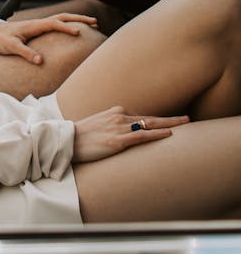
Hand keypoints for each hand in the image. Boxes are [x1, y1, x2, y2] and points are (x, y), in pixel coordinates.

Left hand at [0, 13, 98, 64]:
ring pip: (62, 19)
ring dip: (76, 20)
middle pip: (62, 17)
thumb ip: (25, 53)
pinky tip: (77, 30)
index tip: (79, 33)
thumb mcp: (11, 47)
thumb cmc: (2, 39)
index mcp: (34, 26)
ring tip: (91, 24)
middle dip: (79, 19)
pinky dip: (70, 24)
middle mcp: (39, 23)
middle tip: (95, 22)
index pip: (54, 24)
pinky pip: (58, 24)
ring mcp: (40, 25)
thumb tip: (40, 61)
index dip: (66, 28)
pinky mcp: (40, 29)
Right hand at [72, 106, 189, 162]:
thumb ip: (112, 128)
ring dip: (169, 124)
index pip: (141, 117)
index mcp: (115, 112)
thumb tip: (122, 137)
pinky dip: (157, 134)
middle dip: (170, 119)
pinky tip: (169, 134)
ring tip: (185, 125)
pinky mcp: (118, 140)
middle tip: (187, 119)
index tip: (170, 123)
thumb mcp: (98, 127)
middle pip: (150, 118)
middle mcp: (119, 116)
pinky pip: (142, 136)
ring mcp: (119, 128)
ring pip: (150, 124)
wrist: (66, 141)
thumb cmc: (80, 137)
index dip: (157, 121)